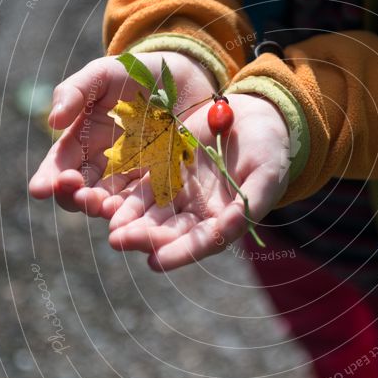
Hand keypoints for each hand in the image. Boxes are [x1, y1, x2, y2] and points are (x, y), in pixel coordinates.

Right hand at [28, 52, 215, 216]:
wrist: (183, 80)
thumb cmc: (137, 74)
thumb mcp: (103, 74)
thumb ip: (76, 91)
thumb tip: (52, 120)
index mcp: (83, 140)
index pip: (60, 165)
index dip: (49, 178)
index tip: (39, 189)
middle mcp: (103, 164)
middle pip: (81, 190)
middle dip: (73, 197)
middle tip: (75, 194)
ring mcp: (132, 174)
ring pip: (111, 201)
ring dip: (102, 207)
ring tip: (100, 206)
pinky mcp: (161, 180)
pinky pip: (145, 200)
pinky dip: (136, 208)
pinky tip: (131, 210)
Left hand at [106, 93, 290, 270]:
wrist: (256, 115)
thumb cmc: (270, 149)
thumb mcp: (267, 174)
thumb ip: (249, 204)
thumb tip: (226, 230)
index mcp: (226, 220)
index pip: (201, 243)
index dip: (179, 254)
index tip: (155, 262)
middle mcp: (199, 212)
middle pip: (170, 231)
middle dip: (144, 237)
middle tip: (118, 241)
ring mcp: (180, 192)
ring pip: (151, 213)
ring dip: (129, 222)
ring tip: (109, 227)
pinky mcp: (165, 170)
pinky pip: (142, 187)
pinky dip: (125, 197)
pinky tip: (106, 203)